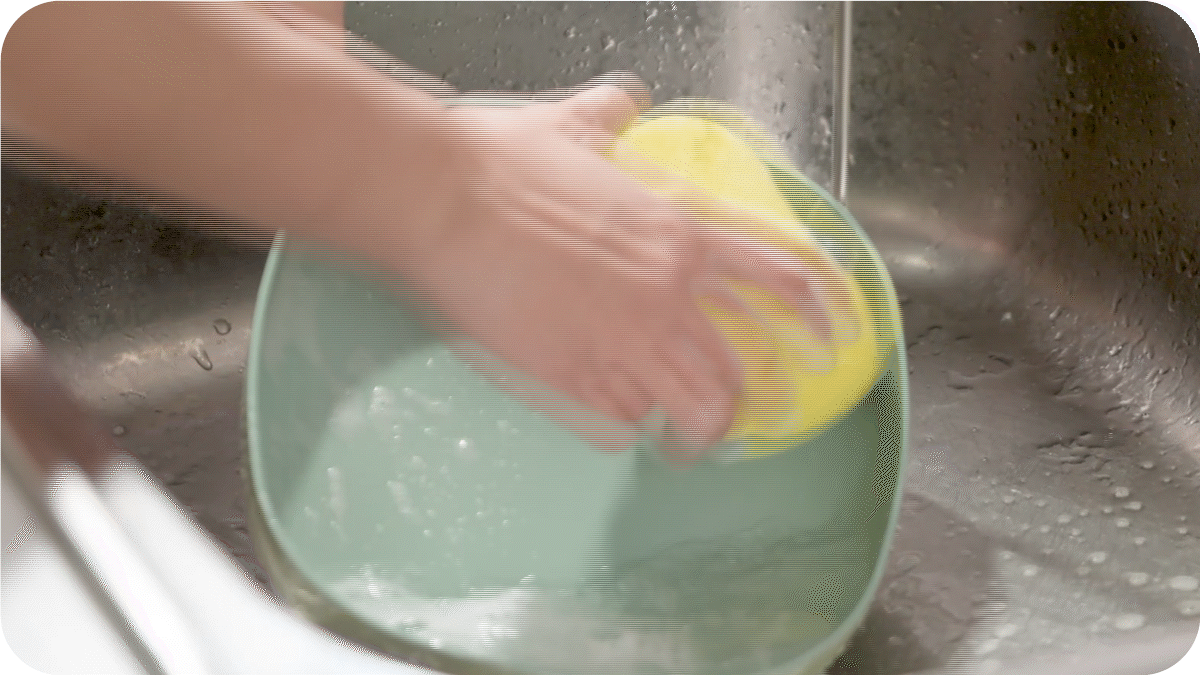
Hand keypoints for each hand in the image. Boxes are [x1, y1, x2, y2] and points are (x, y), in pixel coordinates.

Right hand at [401, 78, 836, 451]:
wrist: (441, 199)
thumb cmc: (502, 162)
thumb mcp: (573, 125)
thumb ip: (612, 115)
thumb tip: (623, 101)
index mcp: (680, 233)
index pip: (780, 277)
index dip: (819, 312)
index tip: (831, 336)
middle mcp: (665, 294)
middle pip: (736, 371)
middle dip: (744, 404)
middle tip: (735, 416)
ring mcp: (621, 340)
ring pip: (689, 410)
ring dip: (693, 434)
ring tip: (683, 443)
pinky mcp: (571, 375)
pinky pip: (622, 422)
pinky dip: (627, 427)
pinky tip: (616, 422)